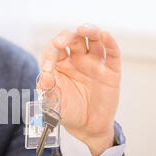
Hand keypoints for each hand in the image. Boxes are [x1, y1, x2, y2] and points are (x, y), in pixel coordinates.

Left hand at [37, 24, 121, 155]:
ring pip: (93, 39)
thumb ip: (47, 90)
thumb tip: (44, 76)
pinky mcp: (110, 70)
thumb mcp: (52, 103)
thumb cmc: (67, 112)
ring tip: (83, 28)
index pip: (53, 50)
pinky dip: (109, 42)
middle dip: (66, 37)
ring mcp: (94, 63)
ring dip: (89, 30)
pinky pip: (111, 53)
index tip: (47, 69)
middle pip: (72, 38)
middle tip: (60, 42)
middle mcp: (76, 59)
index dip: (49, 54)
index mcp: (59, 64)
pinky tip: (104, 35)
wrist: (86, 127)